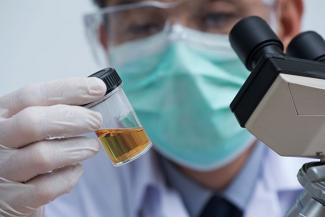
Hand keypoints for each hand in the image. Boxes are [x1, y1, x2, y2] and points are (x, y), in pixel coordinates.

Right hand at [0, 77, 105, 216]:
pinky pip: (46, 188)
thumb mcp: (27, 127)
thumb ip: (52, 112)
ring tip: (92, 147)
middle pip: (34, 123)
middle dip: (74, 118)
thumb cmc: (22, 152)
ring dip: (76, 148)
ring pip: (42, 156)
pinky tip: (75, 169)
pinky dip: (68, 177)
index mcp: (1, 116)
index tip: (98, 88)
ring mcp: (2, 172)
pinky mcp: (13, 201)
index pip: (32, 96)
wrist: (5, 192)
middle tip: (96, 120)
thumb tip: (94, 94)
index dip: (68, 90)